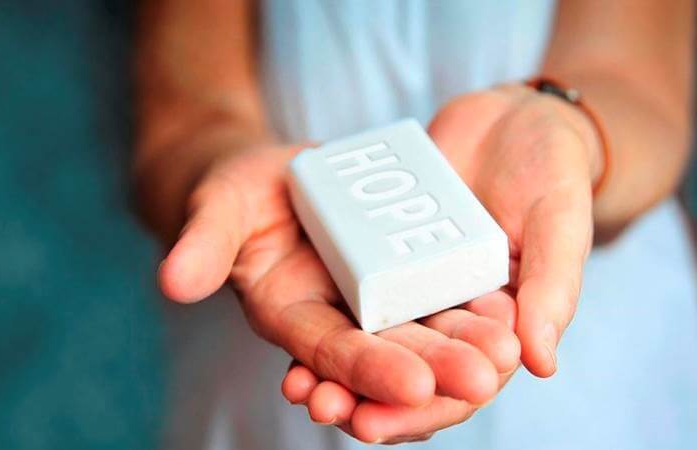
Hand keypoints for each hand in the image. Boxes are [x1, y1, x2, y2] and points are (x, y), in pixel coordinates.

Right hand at [158, 141, 518, 426]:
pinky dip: (469, 309)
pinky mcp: (398, 275)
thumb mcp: (219, 206)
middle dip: (433, 368)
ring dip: (462, 348)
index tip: (412, 381)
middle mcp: (334, 319)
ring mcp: (370, 300)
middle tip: (483, 376)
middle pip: (386, 351)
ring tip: (508, 356)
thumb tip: (172, 280)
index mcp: (287, 315)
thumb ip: (202, 243)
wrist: (271, 179)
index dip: (365, 369)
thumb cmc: (237, 191)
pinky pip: (437, 296)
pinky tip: (511, 315)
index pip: (326, 351)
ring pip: (421, 332)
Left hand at [281, 84, 600, 442]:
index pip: (460, 384)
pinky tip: (292, 335)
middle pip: (407, 369)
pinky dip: (327, 316)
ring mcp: (412, 284)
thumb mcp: (559, 220)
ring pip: (374, 340)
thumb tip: (541, 364)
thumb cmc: (551, 169)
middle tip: (326, 410)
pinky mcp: (381, 252)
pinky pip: (352, 289)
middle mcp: (449, 312)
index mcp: (498, 322)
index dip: (420, 409)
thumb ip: (553, 287)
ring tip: (300, 390)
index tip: (372, 424)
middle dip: (367, 397)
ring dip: (338, 370)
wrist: (510, 118)